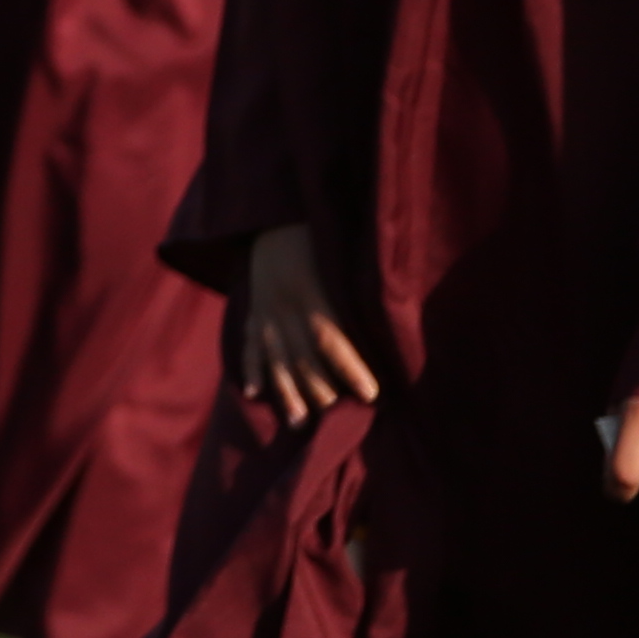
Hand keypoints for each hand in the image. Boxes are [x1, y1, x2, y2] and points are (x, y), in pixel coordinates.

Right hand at [237, 226, 383, 426]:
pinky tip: (254, 393)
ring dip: (287, 393)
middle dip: (319, 391)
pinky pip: (249, 346)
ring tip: (299, 422)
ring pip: (275, 361)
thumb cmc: (319, 238)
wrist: (273, 216)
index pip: (332, 340)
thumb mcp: (341, 262)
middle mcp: (284, 309)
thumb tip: (389, 326)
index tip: (373, 394)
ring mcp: (264, 314)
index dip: (352, 368)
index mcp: (311, 295)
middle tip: (336, 417)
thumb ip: (358, 295)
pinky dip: (250, 370)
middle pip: (302, 359)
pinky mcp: (252, 313)